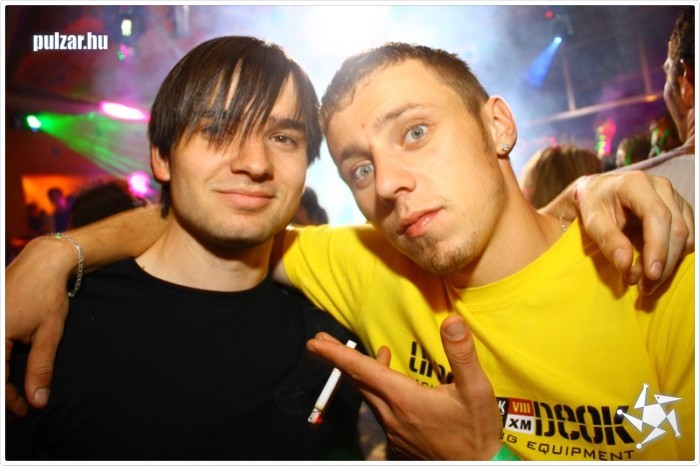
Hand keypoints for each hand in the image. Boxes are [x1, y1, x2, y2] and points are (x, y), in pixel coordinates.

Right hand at [5, 237, 71, 417]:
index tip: (26, 413)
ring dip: (2, 381)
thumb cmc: (47, 296)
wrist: (42, 264)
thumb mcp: (48, 335)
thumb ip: (40, 369)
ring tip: (17, 397)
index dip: (9, 401)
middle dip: (4, 394)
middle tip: (21, 410)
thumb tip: (37, 401)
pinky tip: (10, 375)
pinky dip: (1, 365)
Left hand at [306, 315, 503, 459]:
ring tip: (362, 358)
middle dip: (337, 360)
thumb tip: (451, 321)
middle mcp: (391, 414)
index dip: (335, 354)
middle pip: (357, 381)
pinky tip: (390, 387)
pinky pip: (380, 411)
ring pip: (369, 396)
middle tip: (320, 343)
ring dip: (361, 374)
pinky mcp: (399, 441)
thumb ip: (462, 354)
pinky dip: (378, 392)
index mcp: (403, 398)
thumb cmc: (477, 433)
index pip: (361, 370)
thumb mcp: (476, 390)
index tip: (314, 343)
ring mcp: (393, 430)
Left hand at [555, 171, 693, 293]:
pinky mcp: (680, 209)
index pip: (658, 216)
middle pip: (676, 229)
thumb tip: (626, 266)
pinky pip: (687, 236)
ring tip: (644, 282)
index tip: (651, 274)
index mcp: (637, 184)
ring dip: (669, 264)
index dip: (658, 247)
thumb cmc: (594, 204)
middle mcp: (661, 187)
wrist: (600, 191)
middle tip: (645, 287)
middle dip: (664, 263)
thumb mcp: (592, 222)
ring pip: (686, 235)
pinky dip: (674, 257)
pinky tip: (654, 269)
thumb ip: (608, 241)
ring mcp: (674, 197)